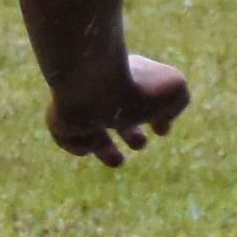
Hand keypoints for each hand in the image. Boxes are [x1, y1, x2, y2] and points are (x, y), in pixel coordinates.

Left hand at [45, 52, 191, 165]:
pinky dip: (81, 145)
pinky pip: (66, 136)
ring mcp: (78, 103)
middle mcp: (101, 88)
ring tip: (117, 160)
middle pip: (114, 113)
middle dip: (130, 133)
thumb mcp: (174, 90)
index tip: (162, 131)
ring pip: (88, 128)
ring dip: (104, 150)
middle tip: (140, 143)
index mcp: (127, 76)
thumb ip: (176, 102)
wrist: (94, 81)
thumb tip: (161, 119)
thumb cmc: (136, 85)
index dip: (156, 116)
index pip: (139, 96)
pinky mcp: (60, 119)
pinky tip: (91, 137)